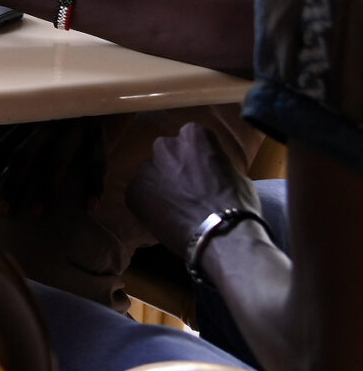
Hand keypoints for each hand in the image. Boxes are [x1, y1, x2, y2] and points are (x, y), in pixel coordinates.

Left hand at [127, 121, 262, 255]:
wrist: (221, 235)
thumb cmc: (237, 204)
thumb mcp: (235, 173)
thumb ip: (213, 164)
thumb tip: (207, 170)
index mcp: (193, 135)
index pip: (191, 139)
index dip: (197, 159)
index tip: (203, 174)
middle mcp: (164, 145)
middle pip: (167, 154)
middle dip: (175, 168)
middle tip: (188, 190)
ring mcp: (146, 168)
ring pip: (152, 174)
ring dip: (161, 185)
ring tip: (177, 208)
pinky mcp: (133, 191)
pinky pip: (141, 194)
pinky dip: (150, 204)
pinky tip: (166, 218)